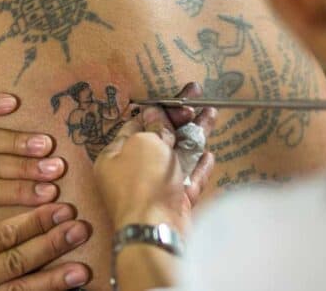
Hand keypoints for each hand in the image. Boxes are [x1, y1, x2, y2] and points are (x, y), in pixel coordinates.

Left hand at [94, 83, 216, 232]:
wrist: (155, 228)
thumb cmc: (141, 183)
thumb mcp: (144, 143)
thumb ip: (153, 127)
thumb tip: (156, 114)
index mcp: (114, 156)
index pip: (135, 125)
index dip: (156, 110)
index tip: (175, 98)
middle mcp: (131, 171)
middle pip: (159, 139)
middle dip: (179, 118)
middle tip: (198, 97)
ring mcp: (153, 188)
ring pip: (177, 156)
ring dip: (194, 135)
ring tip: (211, 113)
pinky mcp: (173, 204)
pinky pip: (186, 180)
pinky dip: (198, 166)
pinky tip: (209, 153)